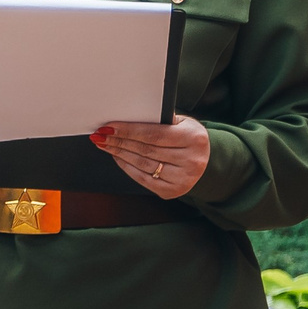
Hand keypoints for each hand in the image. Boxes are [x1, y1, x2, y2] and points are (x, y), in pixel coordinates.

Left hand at [92, 118, 209, 198]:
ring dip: (119, 154)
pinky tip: (117, 158)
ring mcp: (183, 178)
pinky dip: (127, 167)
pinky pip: (143, 178)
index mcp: (194, 138)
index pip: (153, 134)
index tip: (108, 127)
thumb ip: (160, 120)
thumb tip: (127, 117)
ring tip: (105, 145)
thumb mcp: (183, 123)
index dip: (128, 131)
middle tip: (100, 136)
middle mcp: (191, 160)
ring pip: (142, 164)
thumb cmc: (188, 138)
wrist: (207, 160)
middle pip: (145, 150)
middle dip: (119, 142)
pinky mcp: (172, 191)